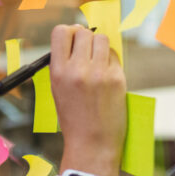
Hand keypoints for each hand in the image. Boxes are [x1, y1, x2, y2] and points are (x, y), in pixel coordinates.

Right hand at [48, 25, 125, 175]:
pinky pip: (114, 56)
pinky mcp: (117, 78)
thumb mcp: (57, 90)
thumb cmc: (74, 118)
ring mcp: (99, 73)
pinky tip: (107, 73)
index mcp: (58, 71)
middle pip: (83, 32)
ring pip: (101, 39)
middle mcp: (77, 69)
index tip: (73, 37)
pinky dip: (110, 60)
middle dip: (85, 37)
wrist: (92, 144)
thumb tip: (76, 39)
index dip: (69, 31)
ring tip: (98, 60)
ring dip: (100, 45)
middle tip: (87, 48)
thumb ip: (64, 64)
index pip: (61, 32)